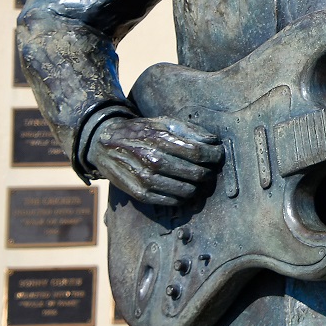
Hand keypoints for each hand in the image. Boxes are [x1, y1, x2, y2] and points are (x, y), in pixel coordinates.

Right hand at [89, 116, 223, 205]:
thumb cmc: (141, 132)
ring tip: (198, 180)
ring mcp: (145, 179)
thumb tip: (213, 141)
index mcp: (161, 140)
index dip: (215, 155)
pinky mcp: (140, 194)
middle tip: (210, 169)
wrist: (106, 144)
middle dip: (209, 172)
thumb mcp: (164, 123)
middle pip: (196, 173)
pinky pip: (172, 202)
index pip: (199, 152)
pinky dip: (182, 198)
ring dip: (198, 187)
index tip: (219, 154)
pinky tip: (183, 188)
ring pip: (186, 191)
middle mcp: (153, 160)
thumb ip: (190, 131)